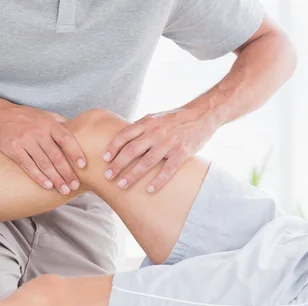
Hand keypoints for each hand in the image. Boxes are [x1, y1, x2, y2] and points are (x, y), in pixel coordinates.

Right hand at [0, 104, 85, 194]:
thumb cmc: (28, 117)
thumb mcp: (46, 115)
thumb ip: (62, 124)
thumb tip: (83, 133)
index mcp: (49, 124)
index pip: (66, 139)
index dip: (75, 152)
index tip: (83, 165)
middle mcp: (38, 132)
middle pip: (56, 155)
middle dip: (67, 172)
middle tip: (75, 185)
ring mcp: (25, 140)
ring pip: (43, 163)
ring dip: (55, 178)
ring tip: (64, 189)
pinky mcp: (14, 149)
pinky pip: (28, 165)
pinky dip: (38, 176)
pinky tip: (47, 185)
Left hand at [102, 108, 216, 192]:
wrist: (203, 114)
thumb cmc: (175, 119)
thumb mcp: (155, 118)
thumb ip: (141, 128)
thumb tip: (122, 141)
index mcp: (148, 122)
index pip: (125, 135)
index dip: (113, 147)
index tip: (104, 159)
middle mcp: (156, 132)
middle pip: (132, 150)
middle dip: (118, 164)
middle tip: (108, 177)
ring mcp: (169, 143)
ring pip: (147, 161)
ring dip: (132, 175)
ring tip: (122, 185)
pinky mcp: (183, 152)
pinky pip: (168, 169)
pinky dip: (158, 180)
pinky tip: (149, 189)